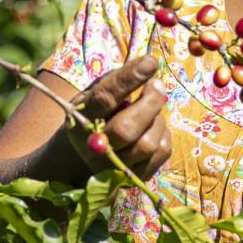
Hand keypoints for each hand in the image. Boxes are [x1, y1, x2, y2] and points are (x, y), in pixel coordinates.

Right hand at [69, 56, 171, 177]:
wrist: (79, 158)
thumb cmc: (93, 115)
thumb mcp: (92, 94)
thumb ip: (116, 80)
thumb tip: (148, 66)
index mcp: (79, 120)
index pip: (105, 99)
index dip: (129, 79)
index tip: (150, 63)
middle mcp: (93, 148)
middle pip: (127, 129)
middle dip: (149, 103)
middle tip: (157, 84)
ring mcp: (113, 169)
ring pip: (147, 144)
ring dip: (157, 119)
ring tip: (152, 108)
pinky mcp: (134, 179)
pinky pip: (161, 154)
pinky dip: (164, 134)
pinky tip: (153, 127)